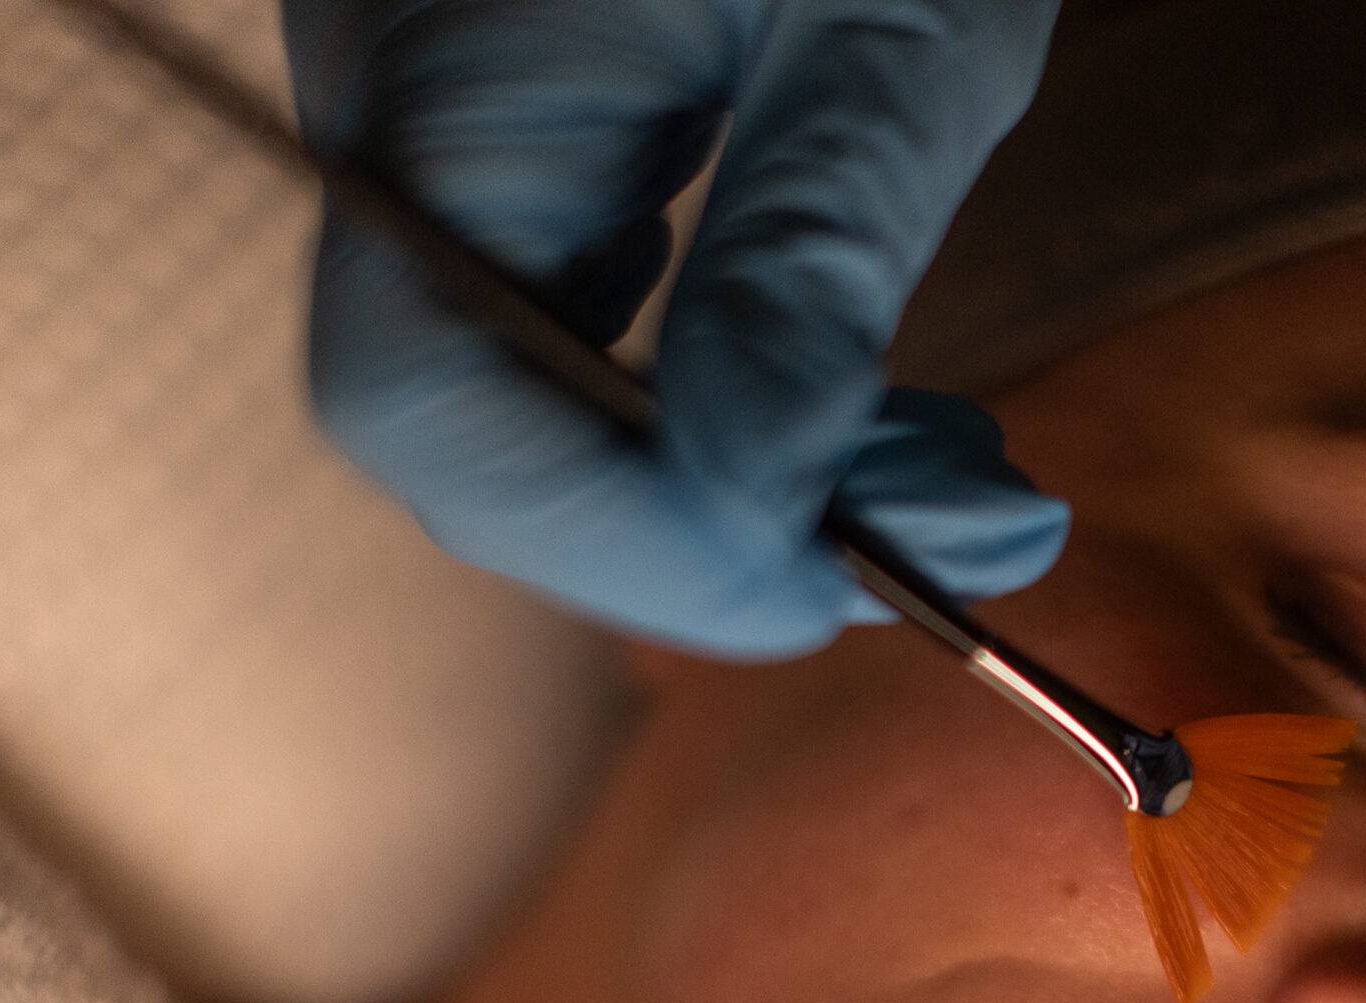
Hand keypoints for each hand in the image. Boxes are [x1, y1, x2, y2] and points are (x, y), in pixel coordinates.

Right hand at [282, 0, 1068, 656]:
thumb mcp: (885, 21)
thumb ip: (809, 266)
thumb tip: (764, 508)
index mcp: (451, 82)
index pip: (441, 416)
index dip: (631, 544)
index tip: (835, 584)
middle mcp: (412, 124)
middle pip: (491, 439)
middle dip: (726, 533)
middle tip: (953, 542)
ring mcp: (459, 134)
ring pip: (552, 407)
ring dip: (750, 486)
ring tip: (951, 476)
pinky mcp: (531, 138)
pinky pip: (591, 328)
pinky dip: (734, 399)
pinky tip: (856, 400)